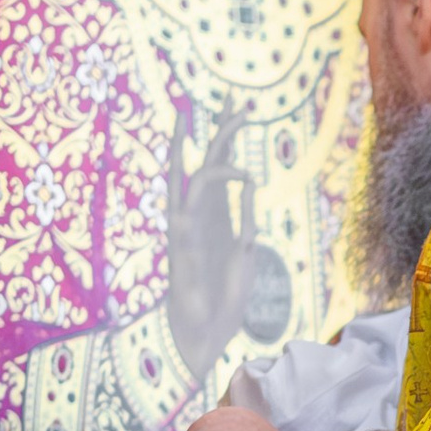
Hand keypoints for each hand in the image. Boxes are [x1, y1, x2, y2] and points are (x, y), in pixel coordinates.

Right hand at [165, 106, 257, 383]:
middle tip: (238, 98)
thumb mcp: (246, 251)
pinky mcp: (182, 229)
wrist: (205, 332)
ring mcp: (188, 218)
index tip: (239, 110)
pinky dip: (219, 177)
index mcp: (215, 215)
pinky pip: (197, 192)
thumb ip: (246, 216)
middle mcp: (200, 211)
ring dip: (218, 138)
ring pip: (197, 166)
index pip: (219, 168)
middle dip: (222, 128)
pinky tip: (242, 172)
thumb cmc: (224, 299)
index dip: (228, 139)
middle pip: (207, 158)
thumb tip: (248, 181)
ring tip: (238, 114)